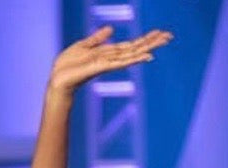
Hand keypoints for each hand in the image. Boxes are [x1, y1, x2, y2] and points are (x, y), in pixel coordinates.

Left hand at [49, 26, 172, 95]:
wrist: (58, 79)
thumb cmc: (67, 66)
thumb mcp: (83, 45)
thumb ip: (98, 38)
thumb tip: (112, 29)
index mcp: (108, 53)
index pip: (130, 44)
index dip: (145, 38)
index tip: (160, 33)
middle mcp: (111, 59)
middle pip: (135, 48)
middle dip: (152, 42)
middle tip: (169, 36)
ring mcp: (108, 63)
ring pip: (132, 54)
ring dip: (148, 48)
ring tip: (162, 42)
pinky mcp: (102, 67)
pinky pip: (121, 62)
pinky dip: (134, 59)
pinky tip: (146, 56)